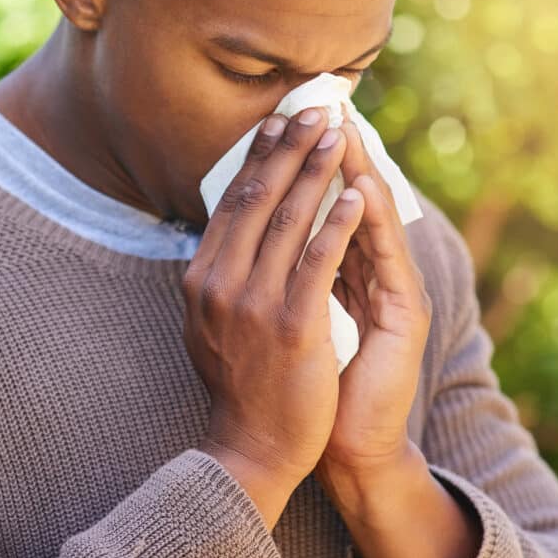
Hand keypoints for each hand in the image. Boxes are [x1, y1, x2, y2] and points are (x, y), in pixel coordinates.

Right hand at [183, 106, 363, 502]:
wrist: (253, 447)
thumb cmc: (241, 385)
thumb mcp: (210, 324)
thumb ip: (220, 278)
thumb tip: (226, 236)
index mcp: (201, 278)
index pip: (231, 202)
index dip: (258, 156)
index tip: (278, 122)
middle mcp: (219, 282)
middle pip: (257, 197)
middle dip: (288, 148)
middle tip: (314, 109)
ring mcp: (253, 302)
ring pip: (287, 219)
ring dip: (316, 170)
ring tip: (338, 136)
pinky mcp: (292, 323)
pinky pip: (318, 260)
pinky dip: (338, 223)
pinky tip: (356, 194)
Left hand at [316, 108, 432, 484]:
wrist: (344, 447)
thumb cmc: (311, 387)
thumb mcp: (290, 320)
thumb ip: (287, 276)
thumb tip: (252, 235)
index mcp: (344, 274)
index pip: (324, 206)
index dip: (304, 165)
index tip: (282, 121)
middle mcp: (374, 276)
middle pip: (353, 200)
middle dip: (330, 152)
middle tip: (316, 104)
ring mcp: (394, 293)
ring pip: (373, 219)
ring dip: (355, 170)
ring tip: (341, 126)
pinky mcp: (407, 315)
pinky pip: (385, 259)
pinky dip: (370, 221)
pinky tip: (361, 188)